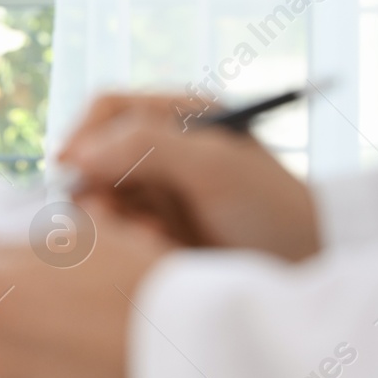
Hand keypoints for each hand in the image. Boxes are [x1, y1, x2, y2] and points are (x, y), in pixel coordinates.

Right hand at [58, 90, 319, 260]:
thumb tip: (77, 155)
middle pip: (95, 154)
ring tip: (148, 238)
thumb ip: (146, 147)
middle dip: (97, 186)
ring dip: (112, 218)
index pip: (108, 108)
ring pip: (100, 195)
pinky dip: (126, 240)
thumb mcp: (214, 167)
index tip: (69, 171)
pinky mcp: (156, 227)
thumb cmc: (272, 209)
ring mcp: (158, 188)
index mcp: (179, 114)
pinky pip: (116, 229)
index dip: (83, 135)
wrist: (308, 268)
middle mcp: (162, 146)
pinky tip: (157, 250)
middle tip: (111, 218)